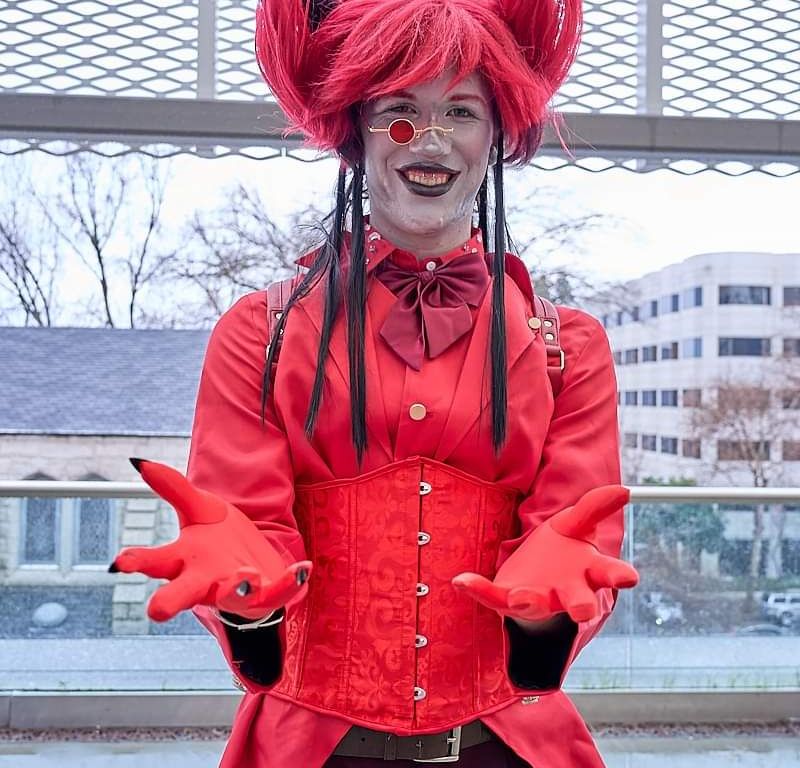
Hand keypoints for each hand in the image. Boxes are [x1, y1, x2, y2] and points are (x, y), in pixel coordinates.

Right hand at [110, 458, 311, 621]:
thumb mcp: (199, 509)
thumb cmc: (219, 541)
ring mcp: (236, 592)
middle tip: (156, 610)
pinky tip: (302, 569)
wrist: (256, 563)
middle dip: (171, 600)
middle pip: (183, 593)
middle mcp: (206, 581)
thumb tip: (140, 462)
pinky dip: (290, 583)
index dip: (137, 562)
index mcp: (184, 561)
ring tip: (243, 578)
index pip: (156, 562)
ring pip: (231, 597)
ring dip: (236, 588)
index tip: (119, 562)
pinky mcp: (267, 595)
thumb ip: (173, 488)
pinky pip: (279, 593)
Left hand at [452, 485, 637, 623]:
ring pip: (535, 603)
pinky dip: (477, 589)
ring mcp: (538, 598)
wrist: (537, 573)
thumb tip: (625, 491)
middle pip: (577, 601)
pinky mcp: (508, 599)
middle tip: (582, 610)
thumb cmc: (565, 549)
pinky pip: (492, 597)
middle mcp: (567, 591)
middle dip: (580, 606)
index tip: (630, 577)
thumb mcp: (576, 523)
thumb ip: (595, 507)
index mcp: (589, 571)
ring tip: (519, 596)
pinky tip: (462, 580)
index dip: (619, 576)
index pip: (608, 574)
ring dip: (528, 600)